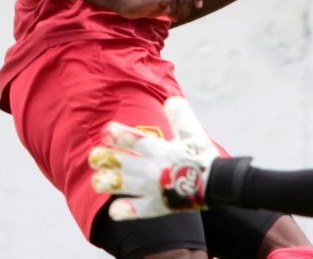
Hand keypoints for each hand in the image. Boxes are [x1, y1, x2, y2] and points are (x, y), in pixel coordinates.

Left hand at [89, 97, 219, 219]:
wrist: (219, 184)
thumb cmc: (204, 158)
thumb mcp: (194, 133)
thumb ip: (181, 116)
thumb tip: (171, 100)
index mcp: (164, 150)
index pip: (139, 141)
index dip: (122, 136)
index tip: (106, 131)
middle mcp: (158, 168)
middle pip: (130, 162)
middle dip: (110, 158)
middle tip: (93, 156)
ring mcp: (158, 188)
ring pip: (131, 185)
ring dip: (113, 183)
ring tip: (96, 182)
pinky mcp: (162, 205)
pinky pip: (143, 209)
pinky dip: (130, 210)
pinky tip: (114, 212)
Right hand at [112, 0, 203, 20]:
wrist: (123, 1)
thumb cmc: (144, 2)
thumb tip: (194, 3)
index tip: (197, 6)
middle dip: (186, 10)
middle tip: (176, 17)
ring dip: (180, 12)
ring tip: (171, 17)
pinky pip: (174, 0)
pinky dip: (172, 11)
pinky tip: (165, 15)